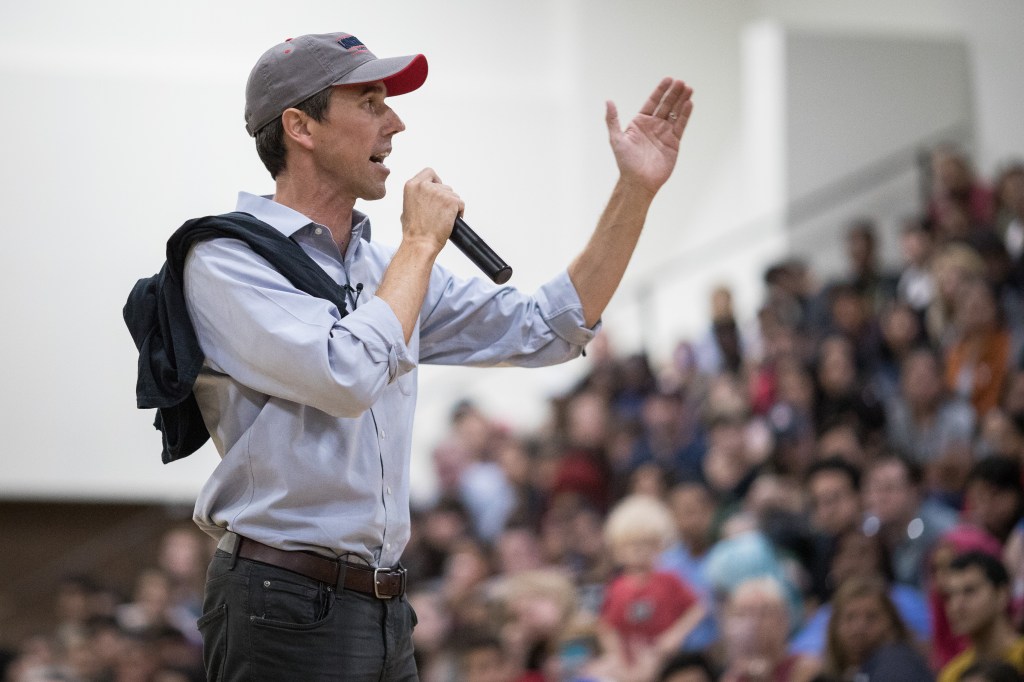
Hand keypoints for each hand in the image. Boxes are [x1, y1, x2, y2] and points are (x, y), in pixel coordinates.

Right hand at [400, 168, 463, 253]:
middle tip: (440, 213)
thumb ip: (416, 196)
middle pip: (444, 186)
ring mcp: (439, 193)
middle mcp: (425, 186)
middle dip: (445, 199)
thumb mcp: (407, 207)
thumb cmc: (413, 231)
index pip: (429, 172)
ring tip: (443, 219)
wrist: (421, 243)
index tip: (438, 191)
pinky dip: (459, 213)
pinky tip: (450, 221)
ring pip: (453, 195)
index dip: (436, 181)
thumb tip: (425, 195)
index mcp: (412, 185)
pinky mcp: (451, 201)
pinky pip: (460, 204)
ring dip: (452, 206)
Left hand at [605, 78, 693, 194]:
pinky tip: (689, 104)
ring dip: (682, 101)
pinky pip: (680, 125)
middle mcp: (653, 126)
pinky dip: (685, 115)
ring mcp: (664, 133)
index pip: (652, 102)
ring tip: (689, 89)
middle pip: (666, 105)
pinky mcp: (673, 142)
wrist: (638, 181)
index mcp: (640, 122)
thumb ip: (612, 119)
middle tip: (682, 82)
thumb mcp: (616, 139)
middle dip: (674, 93)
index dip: (660, 91)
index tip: (668, 79)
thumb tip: (608, 101)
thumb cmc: (625, 162)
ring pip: (675, 113)